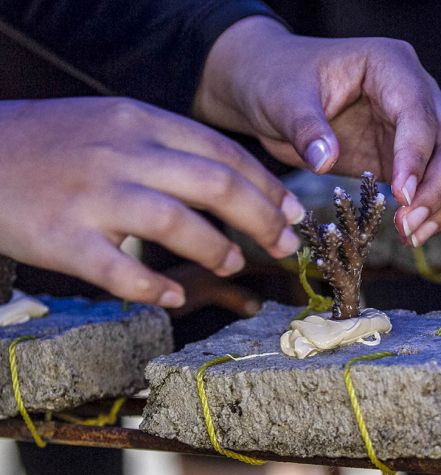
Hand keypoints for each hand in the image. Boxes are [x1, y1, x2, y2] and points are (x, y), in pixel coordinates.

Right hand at [0, 98, 302, 305]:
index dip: (267, 186)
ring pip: (175, 224)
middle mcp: (123, 153)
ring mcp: (93, 195)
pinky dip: (153, 287)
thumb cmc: (58, 143)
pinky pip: (120, 270)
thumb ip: (170, 147)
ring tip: (233, 263)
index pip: (222, 153)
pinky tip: (171, 295)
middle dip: (262, 219)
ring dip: (216, 249)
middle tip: (283, 244)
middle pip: (214, 185)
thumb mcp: (116, 124)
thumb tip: (233, 182)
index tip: (293, 211)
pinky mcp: (63, 237)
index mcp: (141, 122)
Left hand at [193, 17, 440, 246]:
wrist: (273, 87)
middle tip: (408, 225)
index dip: (416, 157)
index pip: (419, 113)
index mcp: (390, 65)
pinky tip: (412, 232)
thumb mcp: (283, 100)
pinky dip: (437, 208)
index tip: (401, 197)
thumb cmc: (279, 81)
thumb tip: (324, 160)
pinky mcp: (410, 155)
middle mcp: (417, 92)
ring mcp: (419, 124)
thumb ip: (305, 128)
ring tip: (412, 234)